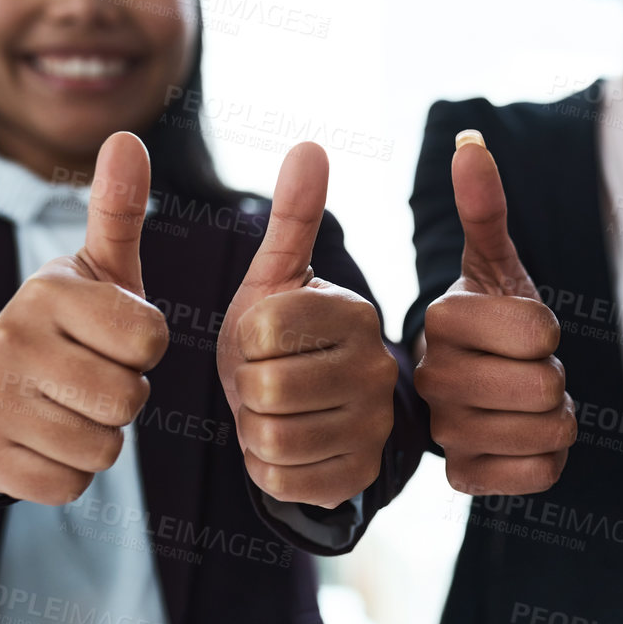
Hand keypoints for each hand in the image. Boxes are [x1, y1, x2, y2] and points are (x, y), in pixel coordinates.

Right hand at [0, 132, 168, 504]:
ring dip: (102, 436)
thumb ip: (120, 208)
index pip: (150, 337)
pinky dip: (70, 472)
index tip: (117, 338)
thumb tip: (127, 137)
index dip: (146, 346)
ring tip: (72, 407)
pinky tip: (48, 441)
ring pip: (104, 448)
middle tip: (94, 377)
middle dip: (126, 396)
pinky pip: (72, 486)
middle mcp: (11, 342)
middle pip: (129, 398)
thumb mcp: (98, 268)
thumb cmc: (69, 326)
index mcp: (47, 292)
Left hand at [217, 142, 396, 509]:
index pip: (263, 328)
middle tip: (262, 380)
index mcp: (356, 312)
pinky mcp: (358, 474)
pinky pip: (282, 479)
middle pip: (265, 387)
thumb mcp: (278, 279)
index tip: (263, 338)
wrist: (308, 411)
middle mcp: (378, 368)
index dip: (244, 339)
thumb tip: (312, 144)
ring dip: (253, 429)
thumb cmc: (280, 337)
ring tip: (271, 411)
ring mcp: (374, 426)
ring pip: (272, 437)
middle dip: (245, 388)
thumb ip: (293, 217)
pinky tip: (283, 445)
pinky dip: (265, 467)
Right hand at [415, 131, 575, 494]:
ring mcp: (443, 432)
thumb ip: (485, 207)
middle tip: (531, 370)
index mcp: (441, 317)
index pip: (541, 331)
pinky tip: (525, 438)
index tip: (526, 330)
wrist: (469, 390)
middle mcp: (430, 377)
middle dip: (557, 377)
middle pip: (547, 386)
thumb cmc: (492, 322)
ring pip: (550, 431)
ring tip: (529, 402)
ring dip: (558, 418)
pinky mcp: (461, 477)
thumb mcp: (493, 264)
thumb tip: (469, 141)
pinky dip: (549, 458)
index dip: (550, 332)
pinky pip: (540, 475)